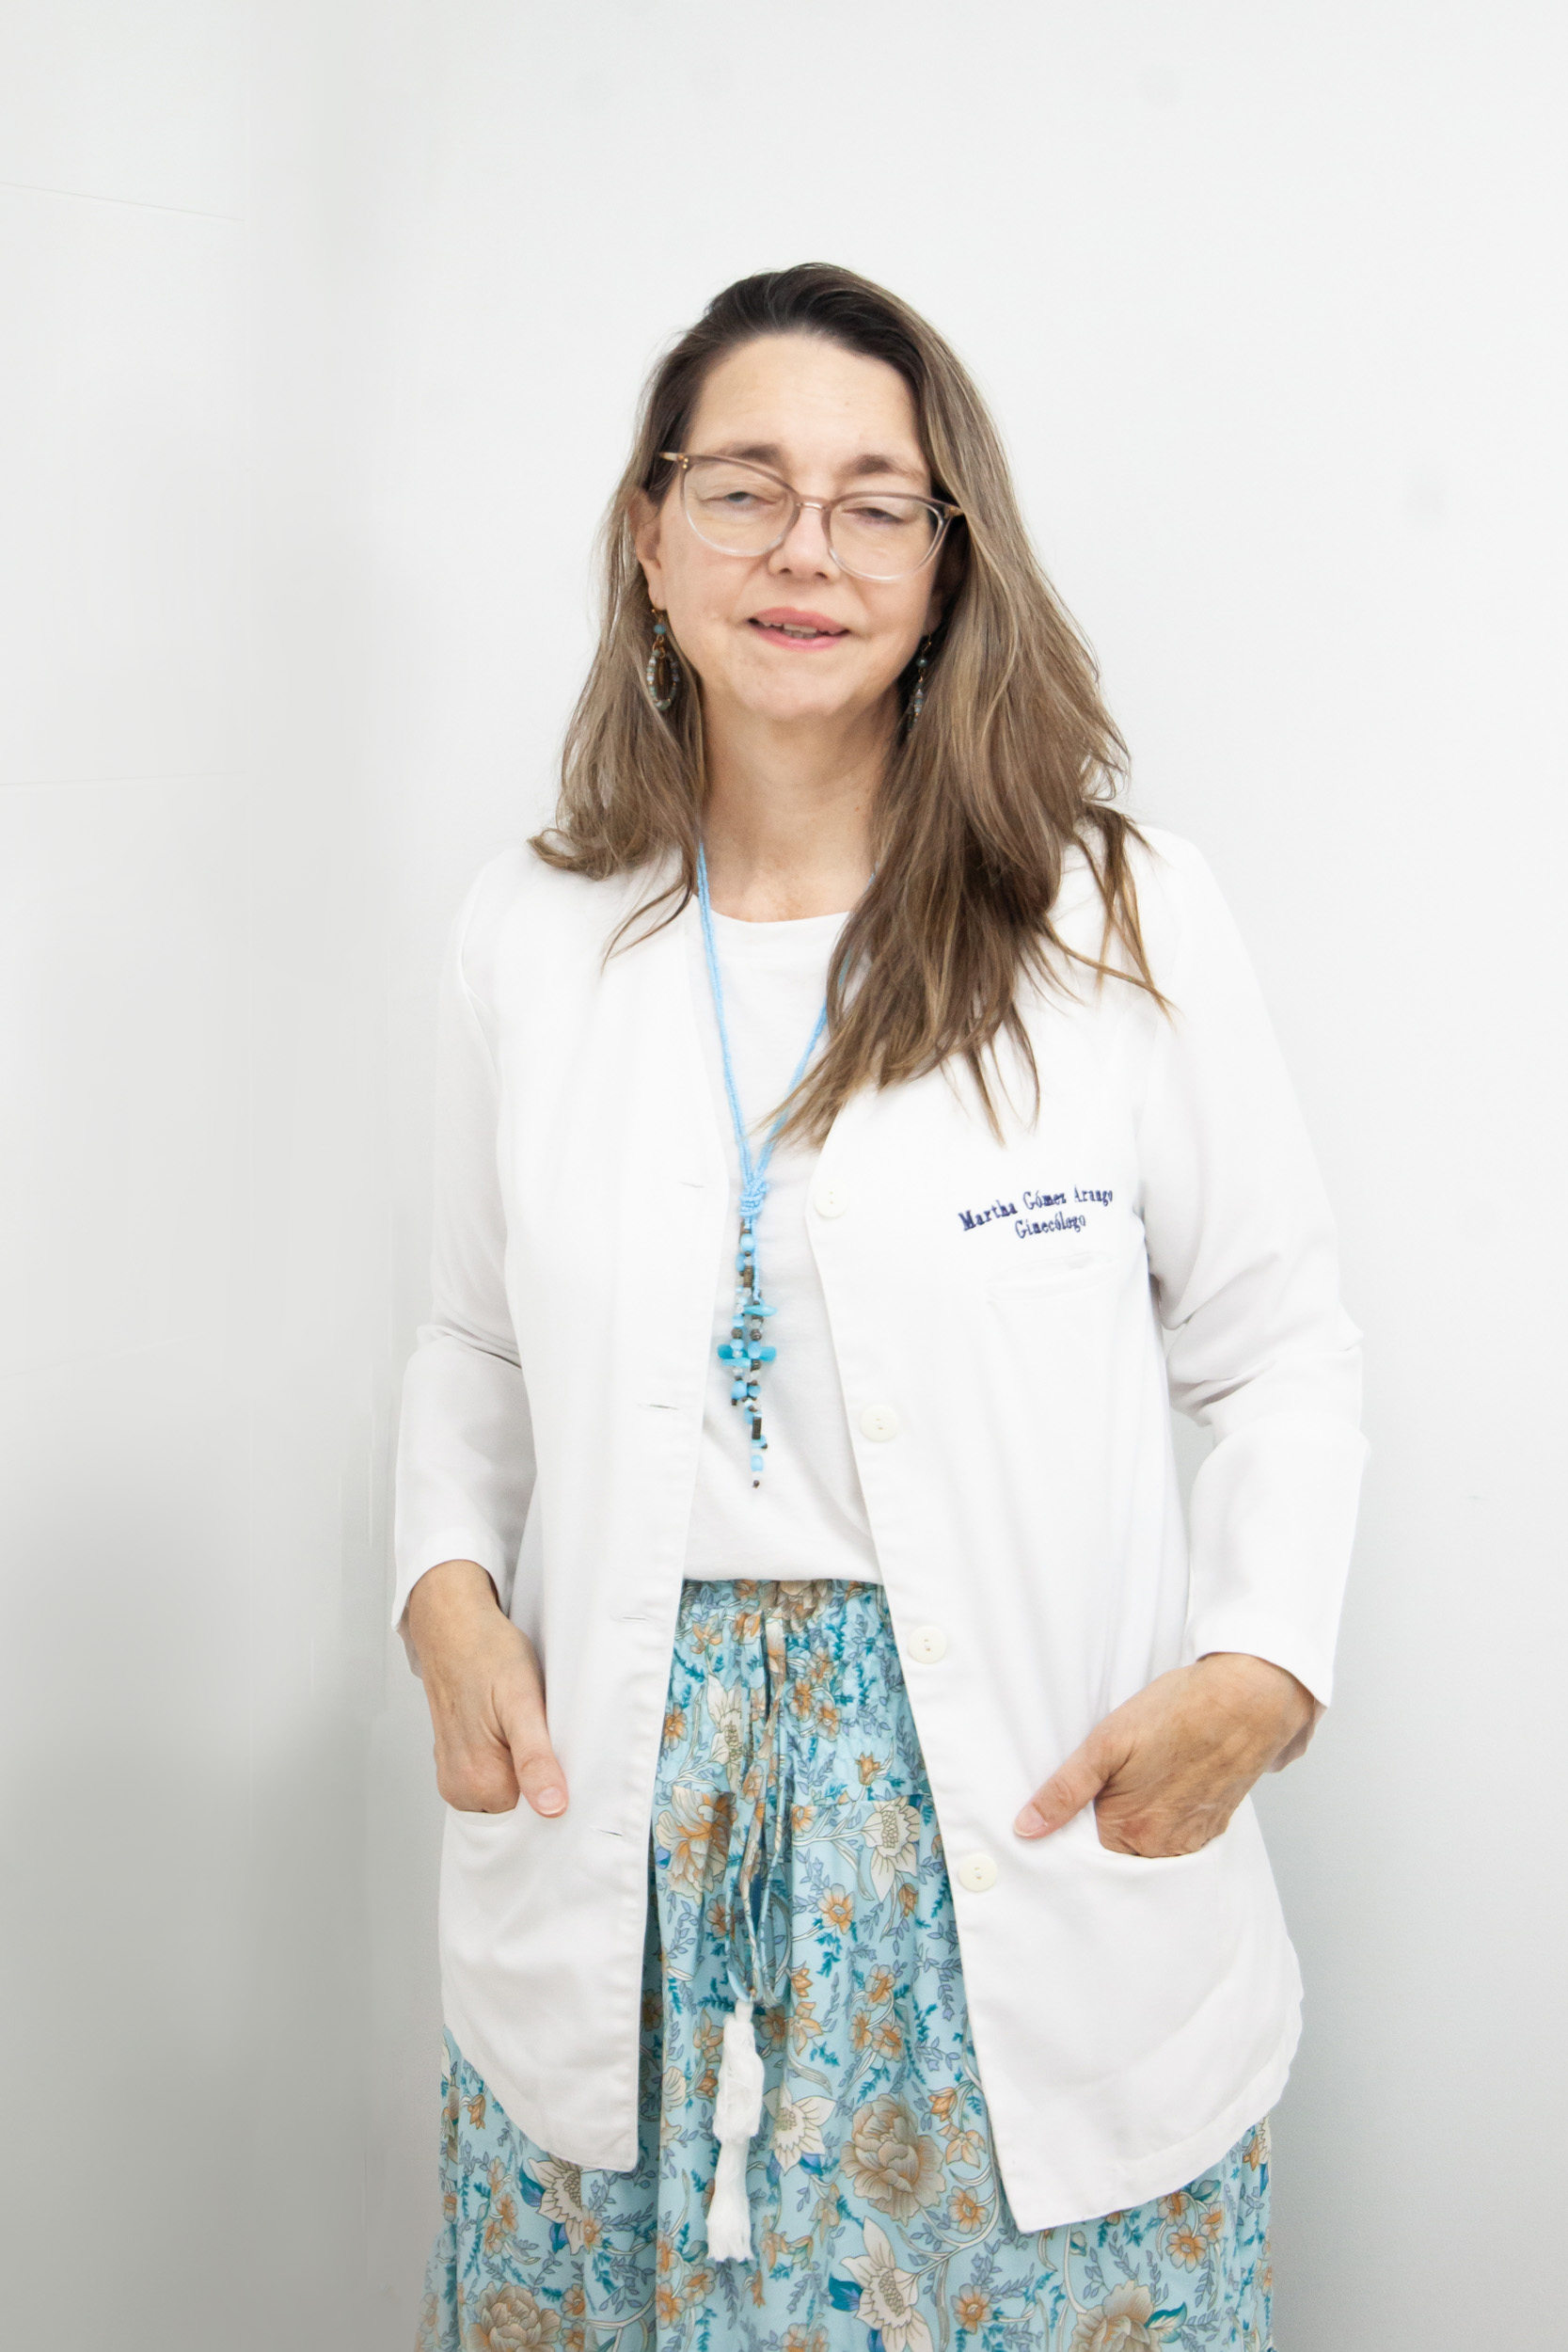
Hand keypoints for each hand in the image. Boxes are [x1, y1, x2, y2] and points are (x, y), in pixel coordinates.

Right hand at [405, 1559, 567, 1816]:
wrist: (454, 1627)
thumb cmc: (488, 1655)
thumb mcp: (523, 1703)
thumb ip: (536, 1761)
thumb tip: (552, 1808)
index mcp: (476, 1782)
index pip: (535, 1816)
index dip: (553, 1783)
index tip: (554, 1750)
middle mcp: (458, 1787)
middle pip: (519, 1804)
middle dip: (536, 1773)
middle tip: (536, 1728)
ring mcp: (453, 1774)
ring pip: (506, 1788)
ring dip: (520, 1762)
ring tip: (518, 1724)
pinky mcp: (454, 1760)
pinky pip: (491, 1773)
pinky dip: (505, 1755)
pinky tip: (505, 1725)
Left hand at [1012, 1652, 1315, 1856]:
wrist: (1248, 1700)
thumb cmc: (1178, 1713)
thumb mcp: (1106, 1744)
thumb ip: (1064, 1791)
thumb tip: (1027, 1828)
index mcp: (1131, 1832)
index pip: (1087, 1856)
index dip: (1075, 1830)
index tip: (1075, 1807)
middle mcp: (1165, 1847)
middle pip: (1119, 1854)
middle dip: (1108, 1828)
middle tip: (1111, 1785)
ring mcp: (1194, 1838)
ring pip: (1150, 1847)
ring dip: (1140, 1824)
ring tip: (1141, 1781)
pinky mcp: (1215, 1824)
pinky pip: (1180, 1837)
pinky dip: (1167, 1818)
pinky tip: (1165, 1784)